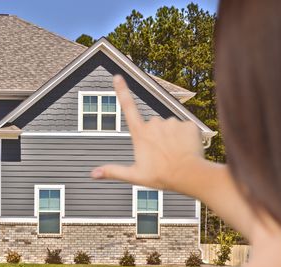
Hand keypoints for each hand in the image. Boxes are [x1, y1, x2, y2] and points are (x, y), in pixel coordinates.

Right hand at [91, 76, 203, 190]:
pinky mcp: (187, 124)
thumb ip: (112, 171)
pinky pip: (185, 129)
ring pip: (170, 127)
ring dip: (171, 137)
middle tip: (161, 154)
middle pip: (153, 125)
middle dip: (156, 136)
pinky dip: (186, 138)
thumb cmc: (161, 176)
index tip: (117, 76)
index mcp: (140, 133)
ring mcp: (171, 123)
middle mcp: (154, 123)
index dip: (122, 91)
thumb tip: (92, 173)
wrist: (189, 175)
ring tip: (174, 153)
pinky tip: (186, 149)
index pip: (128, 107)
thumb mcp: (134, 175)